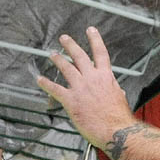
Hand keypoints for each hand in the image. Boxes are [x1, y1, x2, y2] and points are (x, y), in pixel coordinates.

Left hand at [37, 27, 135, 148]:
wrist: (116, 130)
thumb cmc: (119, 118)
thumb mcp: (120, 99)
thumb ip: (115, 91)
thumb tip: (117, 90)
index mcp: (106, 77)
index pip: (100, 53)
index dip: (95, 39)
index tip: (90, 30)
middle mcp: (92, 78)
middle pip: (79, 56)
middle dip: (70, 45)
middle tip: (64, 38)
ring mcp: (80, 88)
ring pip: (66, 68)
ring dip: (58, 59)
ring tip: (52, 54)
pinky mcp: (71, 100)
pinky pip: (55, 89)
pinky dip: (46, 83)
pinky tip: (39, 79)